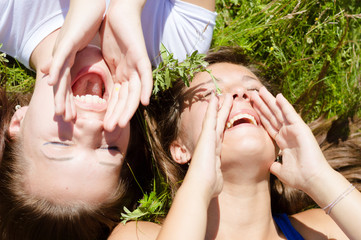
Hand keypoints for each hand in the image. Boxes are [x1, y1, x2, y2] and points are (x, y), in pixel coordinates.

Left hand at [42, 0, 104, 120]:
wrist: (89, 3)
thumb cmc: (90, 23)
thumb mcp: (87, 47)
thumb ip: (83, 61)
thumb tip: (82, 71)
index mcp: (70, 59)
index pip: (70, 83)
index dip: (71, 100)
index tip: (74, 115)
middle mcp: (64, 56)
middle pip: (62, 84)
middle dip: (64, 102)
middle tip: (66, 119)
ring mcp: (64, 49)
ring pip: (60, 75)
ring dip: (59, 94)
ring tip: (59, 112)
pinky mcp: (67, 41)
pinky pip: (60, 58)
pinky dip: (55, 71)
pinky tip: (52, 83)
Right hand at [100, 0, 151, 130]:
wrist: (119, 13)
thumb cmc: (109, 33)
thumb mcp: (101, 58)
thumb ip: (95, 72)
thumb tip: (73, 83)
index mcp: (120, 76)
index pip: (116, 98)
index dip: (110, 112)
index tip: (101, 125)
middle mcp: (129, 75)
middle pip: (125, 99)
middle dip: (117, 114)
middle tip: (109, 129)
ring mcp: (136, 67)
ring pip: (135, 93)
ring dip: (129, 108)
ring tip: (121, 123)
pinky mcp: (142, 58)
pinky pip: (146, 76)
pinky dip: (146, 89)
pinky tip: (144, 102)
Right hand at [186, 93, 232, 198]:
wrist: (199, 186)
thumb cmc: (208, 186)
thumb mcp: (215, 179)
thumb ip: (216, 176)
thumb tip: (216, 183)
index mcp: (214, 152)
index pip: (220, 135)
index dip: (223, 125)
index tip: (226, 115)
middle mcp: (210, 143)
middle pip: (218, 124)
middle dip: (223, 111)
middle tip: (226, 99)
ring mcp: (207, 139)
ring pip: (215, 118)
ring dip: (219, 106)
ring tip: (222, 94)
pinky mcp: (206, 136)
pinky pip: (210, 119)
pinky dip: (212, 108)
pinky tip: (215, 98)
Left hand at [251, 87, 331, 191]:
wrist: (312, 180)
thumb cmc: (300, 177)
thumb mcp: (281, 171)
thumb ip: (274, 166)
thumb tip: (270, 166)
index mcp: (283, 141)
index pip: (268, 124)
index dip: (260, 115)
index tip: (251, 107)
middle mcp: (288, 133)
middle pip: (272, 115)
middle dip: (262, 104)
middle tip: (252, 93)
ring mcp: (294, 130)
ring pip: (279, 112)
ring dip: (270, 101)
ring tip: (260, 90)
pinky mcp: (301, 129)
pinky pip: (291, 115)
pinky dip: (284, 105)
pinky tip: (278, 96)